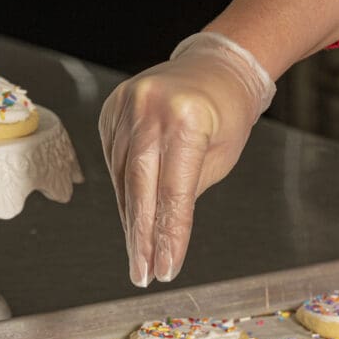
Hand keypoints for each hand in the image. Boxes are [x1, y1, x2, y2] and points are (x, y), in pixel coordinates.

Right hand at [99, 32, 275, 286]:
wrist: (215, 66)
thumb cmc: (226, 113)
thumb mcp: (220, 156)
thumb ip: (188, 191)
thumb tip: (161, 232)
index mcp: (187, 119)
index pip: (174, 192)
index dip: (169, 235)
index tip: (167, 268)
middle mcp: (151, 109)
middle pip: (140, 187)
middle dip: (141, 237)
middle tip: (143, 273)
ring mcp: (126, 106)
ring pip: (123, 178)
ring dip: (130, 221)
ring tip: (139, 255)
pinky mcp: (111, 109)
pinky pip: (114, 160)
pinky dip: (124, 192)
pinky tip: (130, 219)